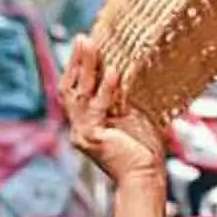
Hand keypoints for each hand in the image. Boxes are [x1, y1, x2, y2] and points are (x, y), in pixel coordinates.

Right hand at [61, 36, 164, 185]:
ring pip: (79, 94)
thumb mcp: (132, 117)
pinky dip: (106, 89)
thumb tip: (126, 71)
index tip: (85, 44)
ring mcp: (83, 133)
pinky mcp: (93, 138)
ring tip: (91, 45)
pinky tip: (115, 72)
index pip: (76, 90)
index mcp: (87, 122)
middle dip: (76, 62)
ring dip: (86, 67)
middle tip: (82, 38)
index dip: (78, 67)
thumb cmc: (144, 151)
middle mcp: (79, 127)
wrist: (145, 178)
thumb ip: (123, 98)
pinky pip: (98, 108)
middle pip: (71, 88)